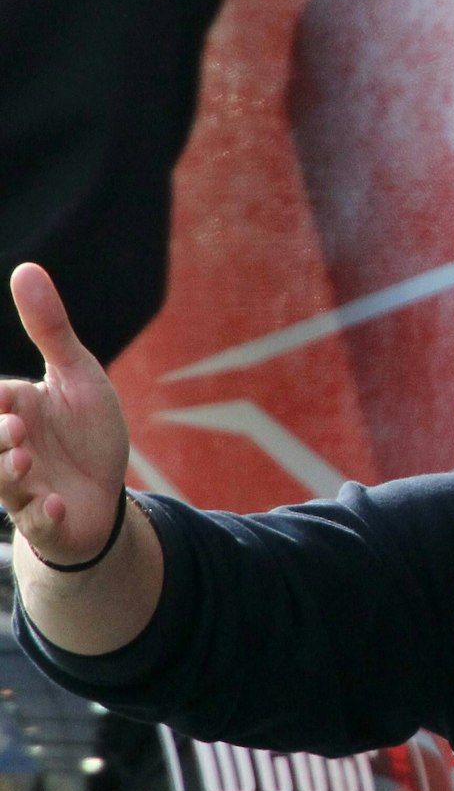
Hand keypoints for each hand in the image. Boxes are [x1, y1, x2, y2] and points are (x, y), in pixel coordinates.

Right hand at [1, 265, 130, 563]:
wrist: (106, 491)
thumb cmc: (86, 431)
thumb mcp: (78, 375)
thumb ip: (50, 329)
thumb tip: (25, 269)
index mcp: (11, 409)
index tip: (4, 403)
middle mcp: (9, 449)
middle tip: (16, 428)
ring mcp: (25, 488)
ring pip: (2, 484)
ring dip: (10, 473)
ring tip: (26, 458)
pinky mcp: (47, 520)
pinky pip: (36, 522)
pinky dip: (43, 515)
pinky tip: (55, 505)